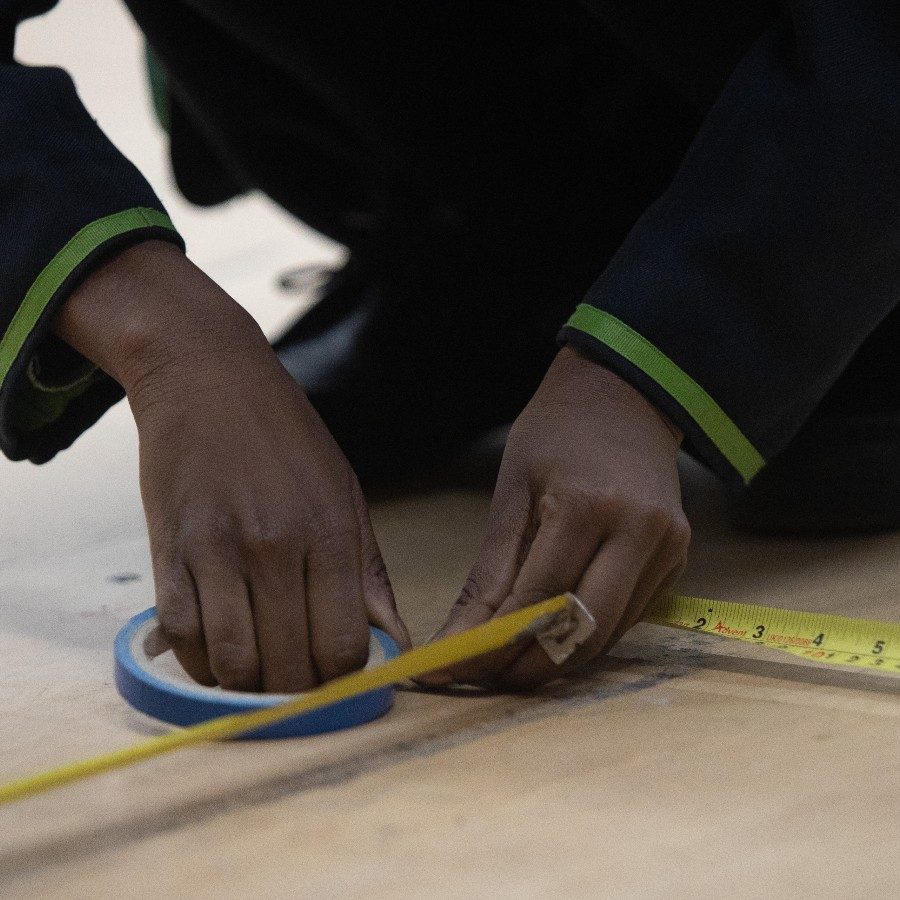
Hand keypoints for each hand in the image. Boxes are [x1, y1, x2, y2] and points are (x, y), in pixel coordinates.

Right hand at [56, 241, 408, 690]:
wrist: (208, 379)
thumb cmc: (287, 441)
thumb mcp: (345, 494)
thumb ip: (368, 574)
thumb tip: (396, 641)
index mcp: (330, 534)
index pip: (343, 647)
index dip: (344, 680)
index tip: (338, 676)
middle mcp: (275, 548)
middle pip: (290, 668)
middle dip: (298, 693)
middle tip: (299, 680)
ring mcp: (216, 552)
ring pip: (233, 666)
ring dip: (249, 686)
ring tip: (261, 669)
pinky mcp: (167, 552)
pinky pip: (184, 640)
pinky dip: (203, 663)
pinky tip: (222, 650)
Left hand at [424, 345, 689, 688]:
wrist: (624, 395)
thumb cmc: (555, 433)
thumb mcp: (511, 492)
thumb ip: (490, 572)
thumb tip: (460, 638)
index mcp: (587, 505)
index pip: (538, 597)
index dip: (494, 642)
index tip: (452, 668)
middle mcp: (639, 530)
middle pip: (586, 630)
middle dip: (532, 666)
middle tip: (487, 679)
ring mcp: (667, 546)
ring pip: (611, 632)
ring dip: (561, 656)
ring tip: (512, 661)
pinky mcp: (678, 556)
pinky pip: (629, 614)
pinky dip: (588, 631)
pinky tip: (555, 630)